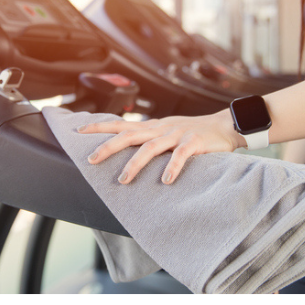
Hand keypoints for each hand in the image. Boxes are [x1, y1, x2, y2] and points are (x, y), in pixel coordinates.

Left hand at [76, 109, 244, 184]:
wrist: (226, 125)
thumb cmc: (194, 133)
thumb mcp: (167, 132)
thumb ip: (149, 139)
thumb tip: (126, 150)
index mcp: (153, 126)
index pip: (121, 124)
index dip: (100, 127)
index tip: (79, 131)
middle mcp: (161, 128)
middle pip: (130, 134)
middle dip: (109, 146)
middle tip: (91, 159)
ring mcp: (177, 134)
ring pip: (151, 147)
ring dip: (136, 164)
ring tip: (123, 179)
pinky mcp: (195, 142)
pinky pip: (181, 155)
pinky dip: (173, 167)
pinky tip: (166, 180)